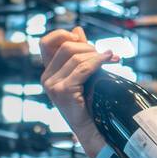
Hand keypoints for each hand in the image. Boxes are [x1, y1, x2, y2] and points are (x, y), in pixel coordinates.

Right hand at [39, 25, 116, 157]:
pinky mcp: (63, 91)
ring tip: (111, 59)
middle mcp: (46, 78)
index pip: (46, 42)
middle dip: (88, 46)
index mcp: (48, 72)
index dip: (63, 34)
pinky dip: (99, 61)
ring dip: (96, 55)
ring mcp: (52, 85)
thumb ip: (79, 52)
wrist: (93, 128)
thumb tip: (77, 29)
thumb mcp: (83, 73)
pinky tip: (110, 59)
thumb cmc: (90, 103)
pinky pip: (84, 68)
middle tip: (105, 54)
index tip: (82, 38)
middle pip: (66, 46)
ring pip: (76, 56)